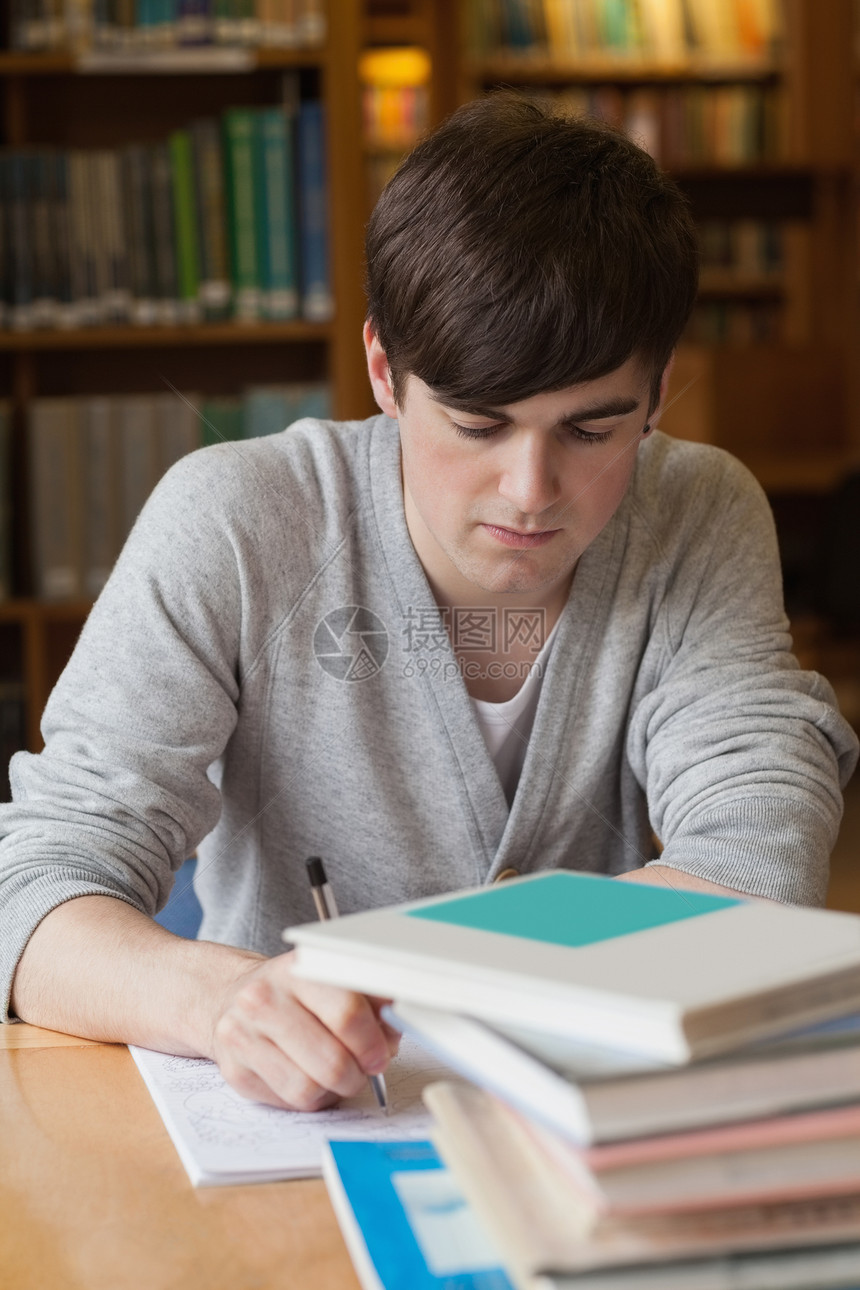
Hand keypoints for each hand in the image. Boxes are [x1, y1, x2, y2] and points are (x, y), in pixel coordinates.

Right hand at [210, 949, 399, 1109]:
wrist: (231, 996)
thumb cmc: (294, 992)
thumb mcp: (333, 979)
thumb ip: (372, 997)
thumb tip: (400, 1020)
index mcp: (297, 971)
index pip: (346, 1013)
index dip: (372, 1043)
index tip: (381, 1054)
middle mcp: (264, 999)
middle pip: (330, 1061)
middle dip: (358, 1074)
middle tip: (364, 1070)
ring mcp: (244, 1036)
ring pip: (308, 1089)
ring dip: (334, 1091)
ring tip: (338, 1075)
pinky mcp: (234, 1070)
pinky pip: (287, 1102)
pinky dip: (309, 1098)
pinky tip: (310, 1077)